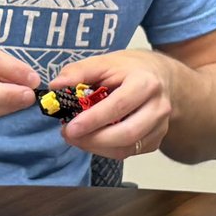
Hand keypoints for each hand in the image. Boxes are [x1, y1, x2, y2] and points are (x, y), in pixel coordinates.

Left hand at [47, 50, 181, 159]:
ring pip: (127, 148)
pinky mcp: (155, 140)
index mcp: (146, 83)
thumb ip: (78, 72)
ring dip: (96, 148)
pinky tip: (92, 139)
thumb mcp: (104, 62)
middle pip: (126, 134)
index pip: (118, 106)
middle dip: (93, 140)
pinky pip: (128, 153)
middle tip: (68, 135)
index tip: (70, 128)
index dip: (93, 120)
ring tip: (76, 138)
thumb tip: (56, 85)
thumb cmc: (129, 69)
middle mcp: (158, 107)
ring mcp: (160, 126)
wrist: (160, 77)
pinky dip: (106, 150)